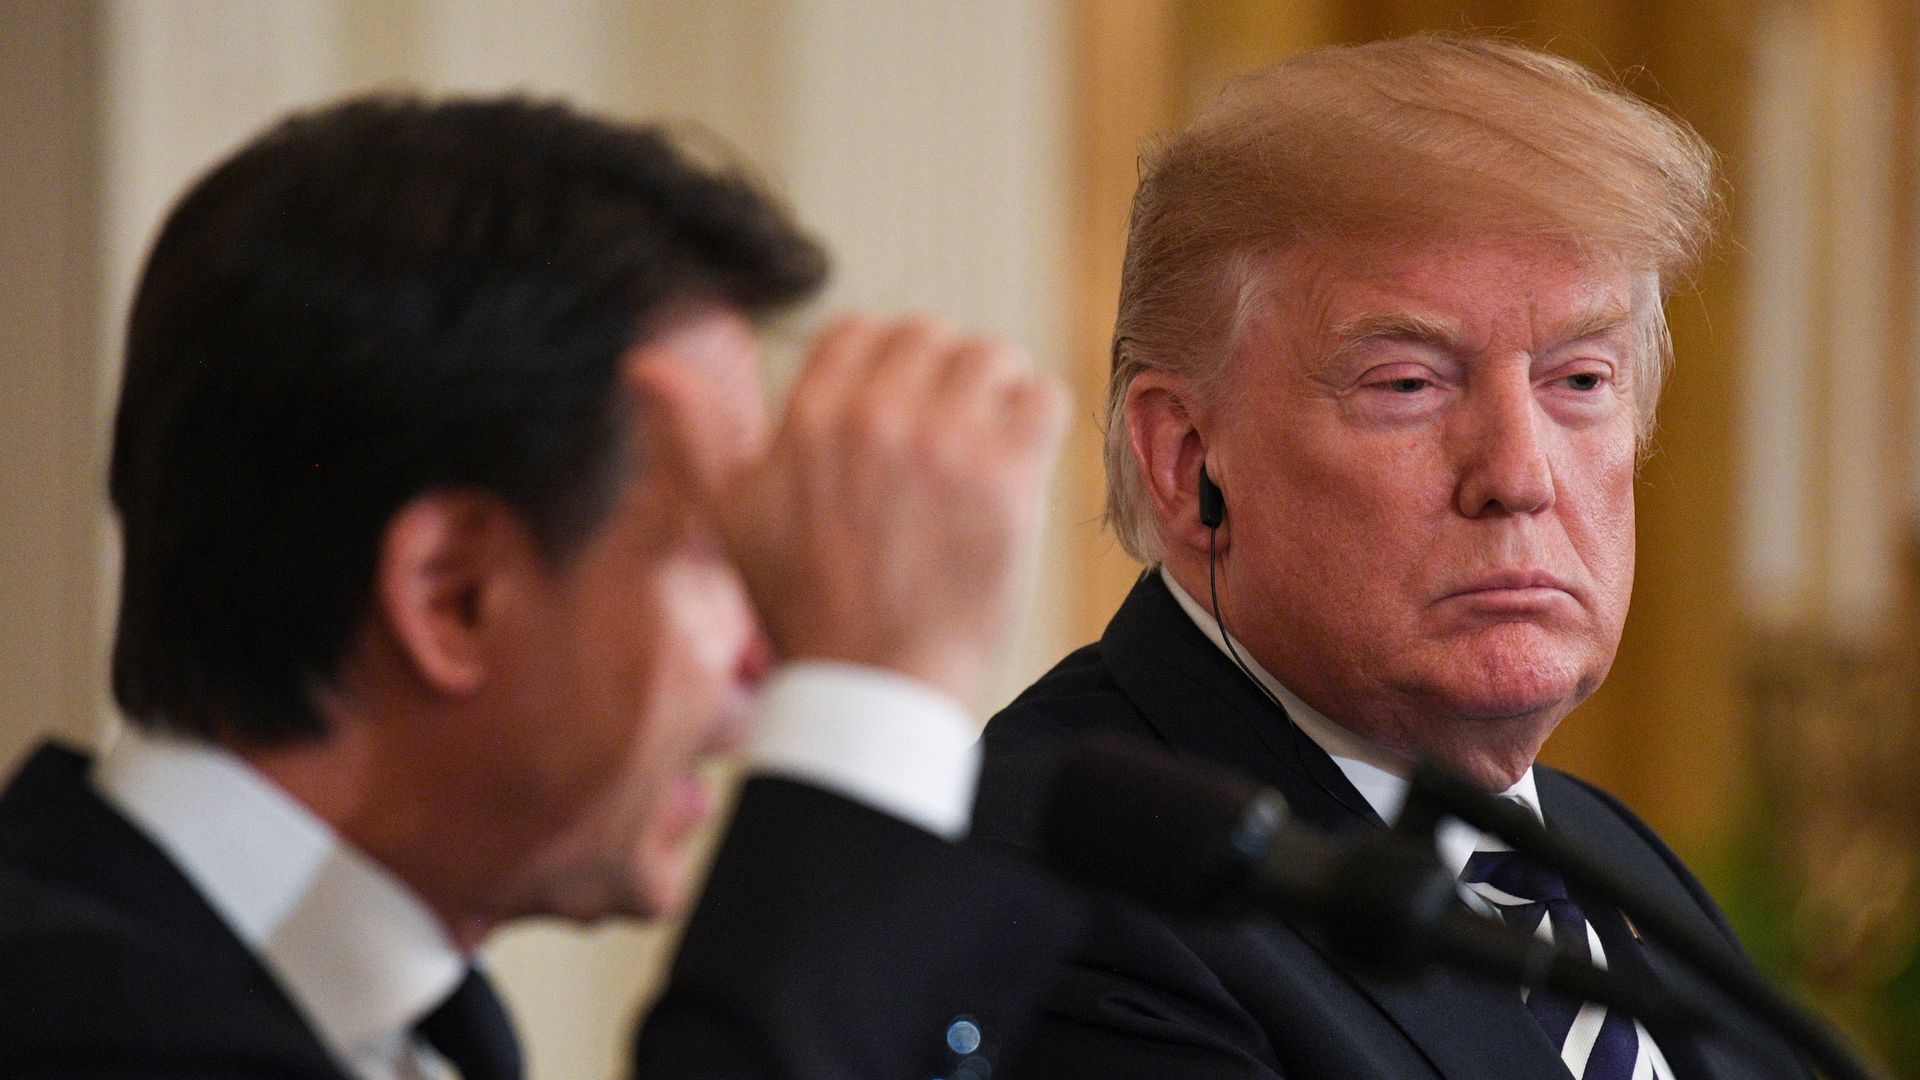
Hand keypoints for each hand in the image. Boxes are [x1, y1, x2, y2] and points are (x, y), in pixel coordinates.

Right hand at [710, 315, 1064, 700]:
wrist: (875, 693)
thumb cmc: (802, 610)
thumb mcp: (727, 520)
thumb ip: (688, 434)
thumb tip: (644, 362)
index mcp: (811, 417)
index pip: (862, 332)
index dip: (882, 372)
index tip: (893, 422)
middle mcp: (878, 416)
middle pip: (932, 338)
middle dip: (940, 381)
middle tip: (944, 443)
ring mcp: (947, 444)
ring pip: (991, 358)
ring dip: (994, 396)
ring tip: (984, 451)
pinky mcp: (1008, 479)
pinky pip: (1044, 399)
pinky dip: (1038, 421)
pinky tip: (1017, 465)